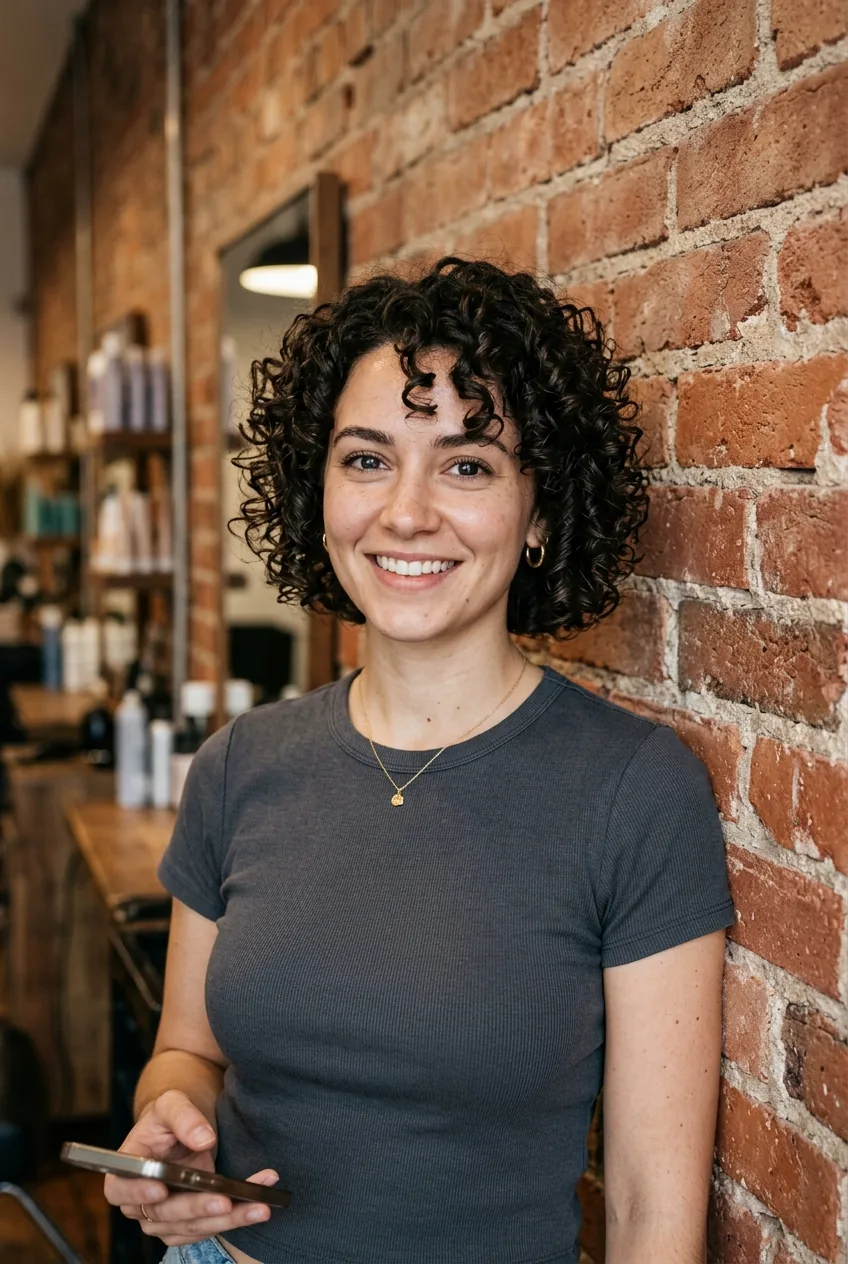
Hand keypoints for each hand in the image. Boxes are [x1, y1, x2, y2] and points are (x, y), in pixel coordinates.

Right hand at [103, 1089, 279, 1246]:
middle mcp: (140, 1200)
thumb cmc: (171, 1115)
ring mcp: (163, 1218)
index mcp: (127, 1169)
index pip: (120, 1188)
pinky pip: (209, 1227)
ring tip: (258, 1206)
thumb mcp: (173, 1103)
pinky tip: (258, 1205)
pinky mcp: (188, 1224)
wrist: (185, 1126)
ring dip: (226, 1220)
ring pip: (191, 1227)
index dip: (137, 1193)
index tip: (161, 1190)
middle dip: (197, 1208)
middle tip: (225, 1200)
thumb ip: (184, 1117)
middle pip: (162, 1214)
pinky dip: (236, 1218)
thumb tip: (203, 1140)